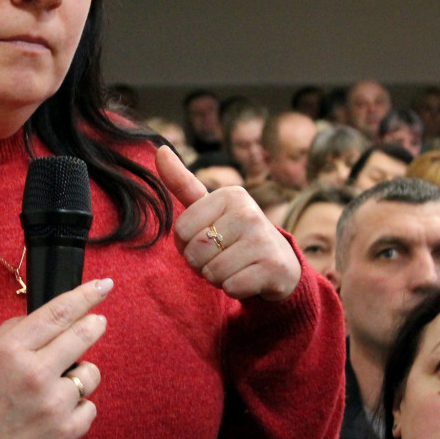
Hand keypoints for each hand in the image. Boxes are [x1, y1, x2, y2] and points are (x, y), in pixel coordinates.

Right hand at [0, 278, 112, 438]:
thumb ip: (15, 333)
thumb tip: (48, 318)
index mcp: (10, 350)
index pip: (58, 313)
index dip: (86, 295)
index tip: (103, 284)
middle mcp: (33, 373)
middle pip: (82, 335)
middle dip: (95, 323)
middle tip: (97, 321)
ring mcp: (51, 404)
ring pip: (90, 374)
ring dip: (80, 373)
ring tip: (57, 384)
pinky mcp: (63, 432)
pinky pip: (89, 408)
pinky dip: (78, 406)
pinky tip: (57, 410)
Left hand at [156, 146, 300, 301]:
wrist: (279, 264)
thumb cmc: (234, 234)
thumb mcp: (209, 207)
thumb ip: (182, 182)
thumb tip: (160, 150)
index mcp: (230, 195)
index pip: (182, 230)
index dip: (187, 244)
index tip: (208, 240)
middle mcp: (249, 212)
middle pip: (195, 253)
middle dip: (201, 264)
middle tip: (221, 257)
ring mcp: (263, 239)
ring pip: (212, 272)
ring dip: (217, 278)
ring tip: (235, 267)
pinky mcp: (273, 267)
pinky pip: (231, 287)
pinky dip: (234, 289)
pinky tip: (248, 278)